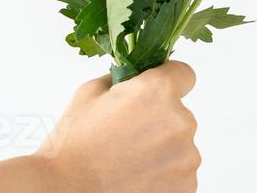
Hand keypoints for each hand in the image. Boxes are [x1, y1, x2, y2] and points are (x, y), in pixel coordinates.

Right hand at [32, 61, 199, 192]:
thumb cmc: (70, 147)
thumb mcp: (89, 94)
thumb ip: (123, 79)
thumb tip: (137, 77)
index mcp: (158, 91)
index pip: (184, 74)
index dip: (168, 82)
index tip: (154, 95)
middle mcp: (180, 120)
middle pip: (180, 114)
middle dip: (159, 121)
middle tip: (127, 138)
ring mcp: (186, 155)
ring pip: (181, 145)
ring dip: (162, 151)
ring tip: (128, 162)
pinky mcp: (186, 184)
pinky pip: (181, 172)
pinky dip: (164, 175)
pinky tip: (136, 178)